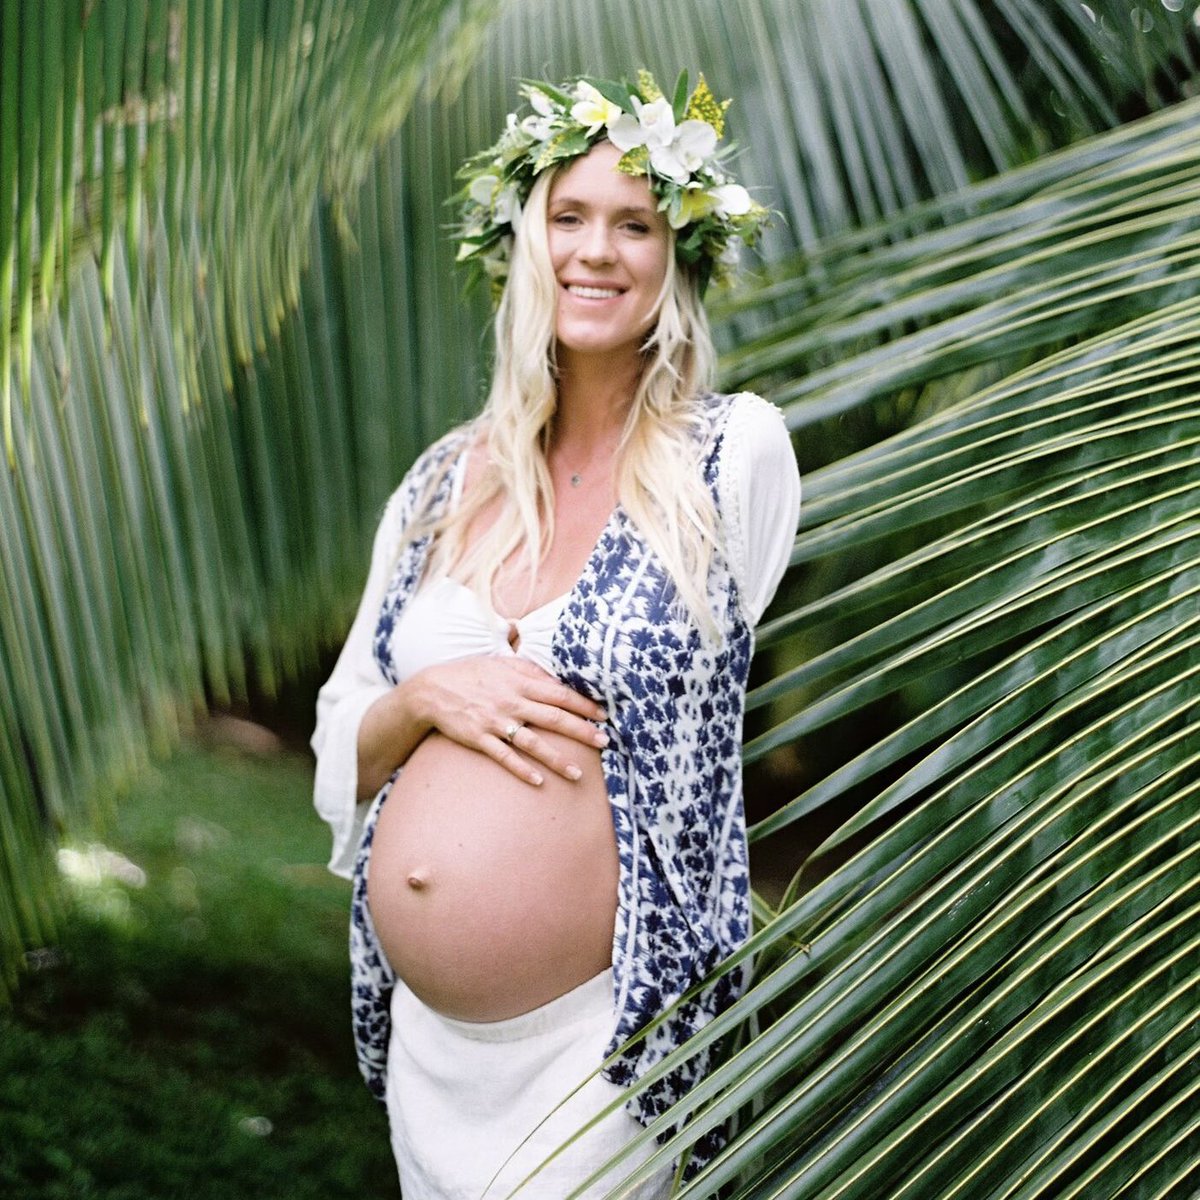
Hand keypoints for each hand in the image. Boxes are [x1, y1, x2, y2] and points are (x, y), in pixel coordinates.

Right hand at [399, 656, 609, 786]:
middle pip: (554, 718)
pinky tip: (539, 781)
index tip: (603, 715)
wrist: (432, 690)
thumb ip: (529, 671)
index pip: (559, 694)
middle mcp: (511, 702)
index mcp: (519, 682)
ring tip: (578, 774)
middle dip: (582, 731)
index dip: (583, 705)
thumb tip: (557, 679)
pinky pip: (504, 757)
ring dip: (557, 759)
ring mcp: (495, 722)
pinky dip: (522, 769)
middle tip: (604, 742)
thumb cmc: (471, 675)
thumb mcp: (501, 665)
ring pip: (533, 743)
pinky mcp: (479, 738)